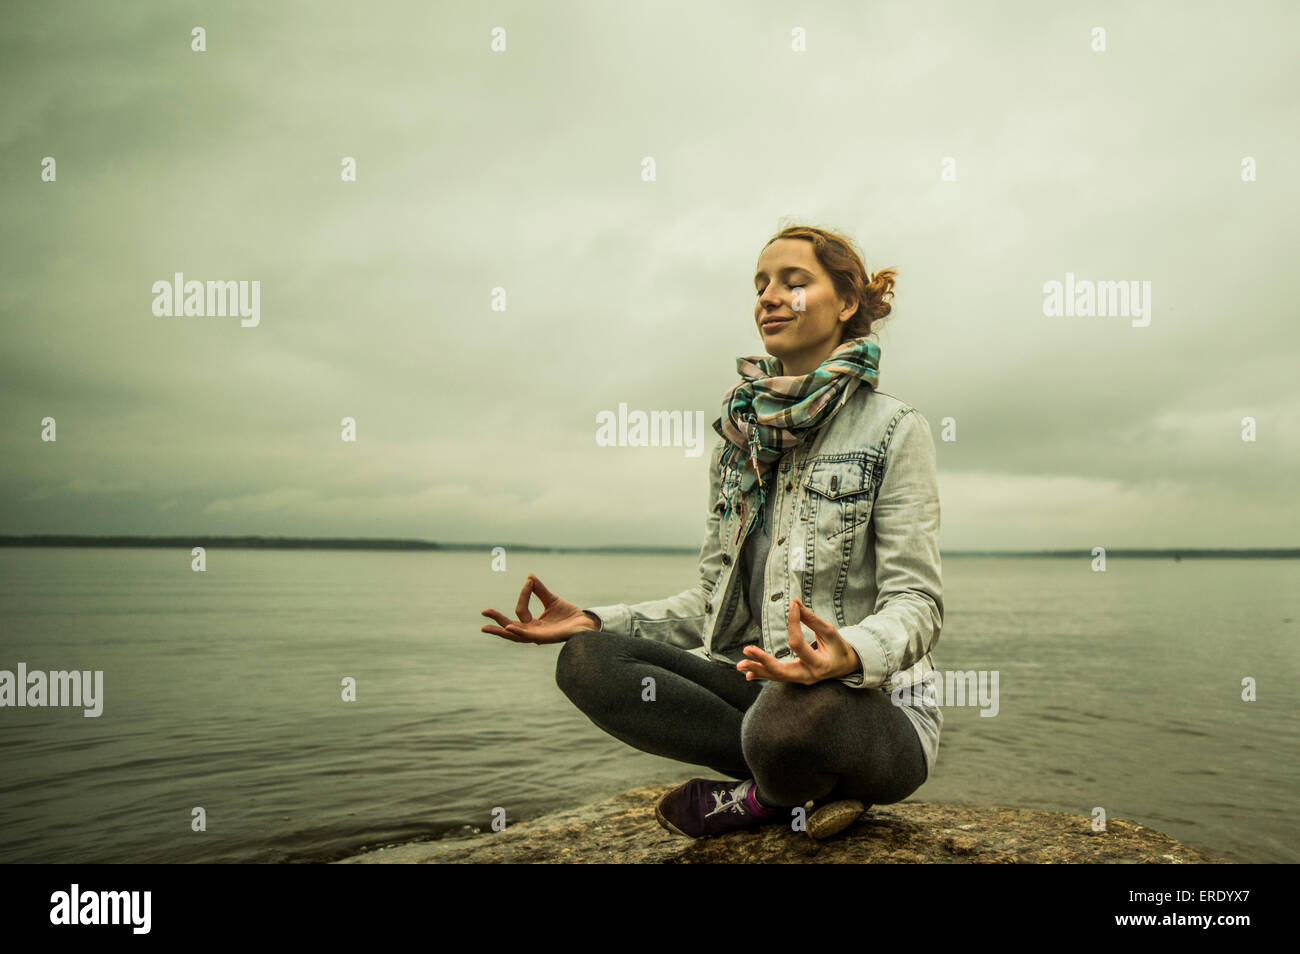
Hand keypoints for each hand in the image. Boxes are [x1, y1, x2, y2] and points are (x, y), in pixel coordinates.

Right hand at [481, 573, 595, 644]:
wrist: (586, 622)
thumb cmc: (569, 615)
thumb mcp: (552, 599)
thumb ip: (539, 590)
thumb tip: (529, 576)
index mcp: (533, 624)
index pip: (520, 609)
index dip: (524, 594)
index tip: (530, 581)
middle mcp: (533, 632)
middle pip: (510, 628)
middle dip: (496, 621)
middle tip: (483, 612)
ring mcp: (539, 636)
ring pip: (516, 635)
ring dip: (501, 631)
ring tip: (487, 628)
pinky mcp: (546, 638)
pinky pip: (530, 635)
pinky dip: (518, 631)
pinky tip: (510, 627)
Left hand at [736, 597, 861, 684]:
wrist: (845, 667)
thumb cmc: (838, 647)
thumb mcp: (829, 632)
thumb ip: (811, 619)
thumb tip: (794, 602)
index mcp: (820, 664)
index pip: (798, 644)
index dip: (794, 624)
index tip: (793, 606)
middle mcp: (808, 676)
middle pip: (782, 672)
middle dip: (763, 661)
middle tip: (747, 649)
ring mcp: (800, 680)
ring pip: (776, 677)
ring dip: (757, 669)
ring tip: (740, 664)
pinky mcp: (794, 678)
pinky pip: (776, 677)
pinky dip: (762, 674)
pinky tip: (747, 674)